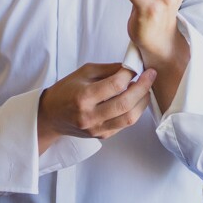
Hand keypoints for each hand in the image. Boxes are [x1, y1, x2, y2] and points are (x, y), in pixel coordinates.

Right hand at [37, 62, 155, 153]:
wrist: (51, 115)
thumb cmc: (67, 90)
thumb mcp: (84, 72)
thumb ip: (109, 69)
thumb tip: (132, 66)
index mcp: (84, 97)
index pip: (115, 85)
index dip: (130, 74)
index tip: (137, 67)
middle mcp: (91, 116)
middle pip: (126, 104)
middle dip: (143, 87)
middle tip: (151, 75)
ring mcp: (97, 129)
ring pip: (129, 118)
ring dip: (142, 101)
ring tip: (145, 89)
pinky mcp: (102, 136)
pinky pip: (124, 124)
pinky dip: (134, 111)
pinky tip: (134, 100)